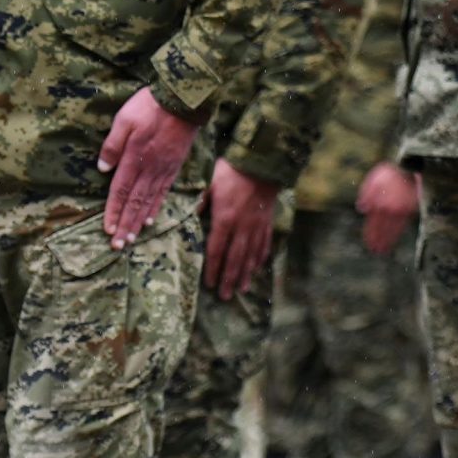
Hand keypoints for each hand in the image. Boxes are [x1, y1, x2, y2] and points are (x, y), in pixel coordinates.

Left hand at [97, 88, 200, 247]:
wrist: (185, 99)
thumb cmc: (151, 106)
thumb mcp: (124, 119)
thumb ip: (112, 145)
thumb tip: (102, 169)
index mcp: (135, 158)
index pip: (121, 191)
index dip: (114, 212)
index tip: (108, 231)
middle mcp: (150, 168)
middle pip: (135, 202)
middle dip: (126, 225)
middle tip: (118, 245)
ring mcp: (164, 168)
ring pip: (149, 201)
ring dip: (139, 221)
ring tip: (132, 238)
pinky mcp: (174, 165)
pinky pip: (164, 191)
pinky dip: (156, 207)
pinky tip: (151, 218)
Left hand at [204, 159, 279, 300]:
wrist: (263, 161)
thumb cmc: (232, 171)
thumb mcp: (211, 185)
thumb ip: (201, 204)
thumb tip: (190, 218)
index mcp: (225, 219)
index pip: (217, 250)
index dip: (213, 269)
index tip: (209, 285)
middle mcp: (242, 227)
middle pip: (235, 258)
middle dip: (230, 278)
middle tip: (226, 296)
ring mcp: (257, 225)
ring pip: (251, 254)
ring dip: (246, 273)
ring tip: (243, 288)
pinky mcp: (267, 220)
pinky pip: (265, 242)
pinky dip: (261, 255)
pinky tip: (259, 265)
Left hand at [356, 162, 419, 256]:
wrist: (412, 166)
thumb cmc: (392, 172)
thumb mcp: (374, 178)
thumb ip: (366, 193)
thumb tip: (361, 209)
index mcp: (380, 202)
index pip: (374, 223)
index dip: (371, 234)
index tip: (369, 244)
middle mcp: (391, 209)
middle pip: (384, 230)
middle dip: (380, 241)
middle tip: (376, 251)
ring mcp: (402, 210)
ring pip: (394, 230)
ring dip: (389, 240)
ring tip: (385, 249)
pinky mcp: (411, 209)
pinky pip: (403, 224)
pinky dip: (398, 232)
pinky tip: (395, 236)